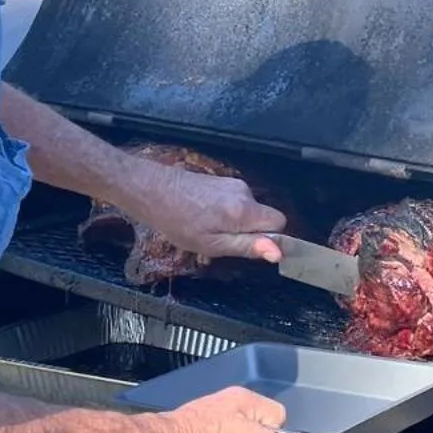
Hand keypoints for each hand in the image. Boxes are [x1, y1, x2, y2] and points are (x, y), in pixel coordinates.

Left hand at [127, 159, 285, 263]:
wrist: (153, 191)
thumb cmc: (179, 223)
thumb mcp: (212, 244)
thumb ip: (247, 246)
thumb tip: (278, 252)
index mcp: (245, 210)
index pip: (280, 223)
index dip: (270, 238)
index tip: (248, 247)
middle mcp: (245, 192)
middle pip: (263, 217)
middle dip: (248, 232)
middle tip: (220, 241)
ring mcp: (233, 184)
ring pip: (248, 211)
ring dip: (234, 224)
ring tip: (206, 230)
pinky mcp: (222, 180)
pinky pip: (236, 202)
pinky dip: (225, 213)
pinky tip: (202, 217)